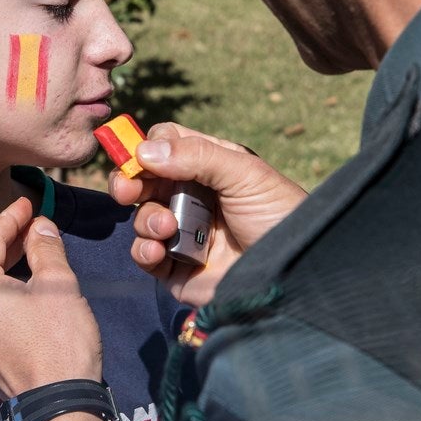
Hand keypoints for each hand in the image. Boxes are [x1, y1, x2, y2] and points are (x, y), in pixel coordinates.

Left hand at [0, 198, 100, 401]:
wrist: (58, 408)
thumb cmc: (60, 345)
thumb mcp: (58, 285)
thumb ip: (45, 248)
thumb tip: (41, 226)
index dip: (13, 217)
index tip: (31, 201)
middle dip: (11, 242)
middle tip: (36, 223)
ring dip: (8, 269)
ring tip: (35, 250)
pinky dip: (5, 295)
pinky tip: (27, 286)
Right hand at [110, 123, 307, 305]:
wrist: (296, 274)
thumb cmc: (279, 215)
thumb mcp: (244, 174)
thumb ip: (196, 156)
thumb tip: (143, 151)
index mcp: (209, 167)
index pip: (165, 146)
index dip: (146, 149)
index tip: (137, 158)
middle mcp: (191, 197)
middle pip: (144, 180)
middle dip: (129, 182)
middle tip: (125, 190)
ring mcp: (182, 232)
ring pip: (142, 217)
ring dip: (146, 219)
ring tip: (167, 228)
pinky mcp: (176, 268)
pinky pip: (144, 255)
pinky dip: (143, 251)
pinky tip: (157, 251)